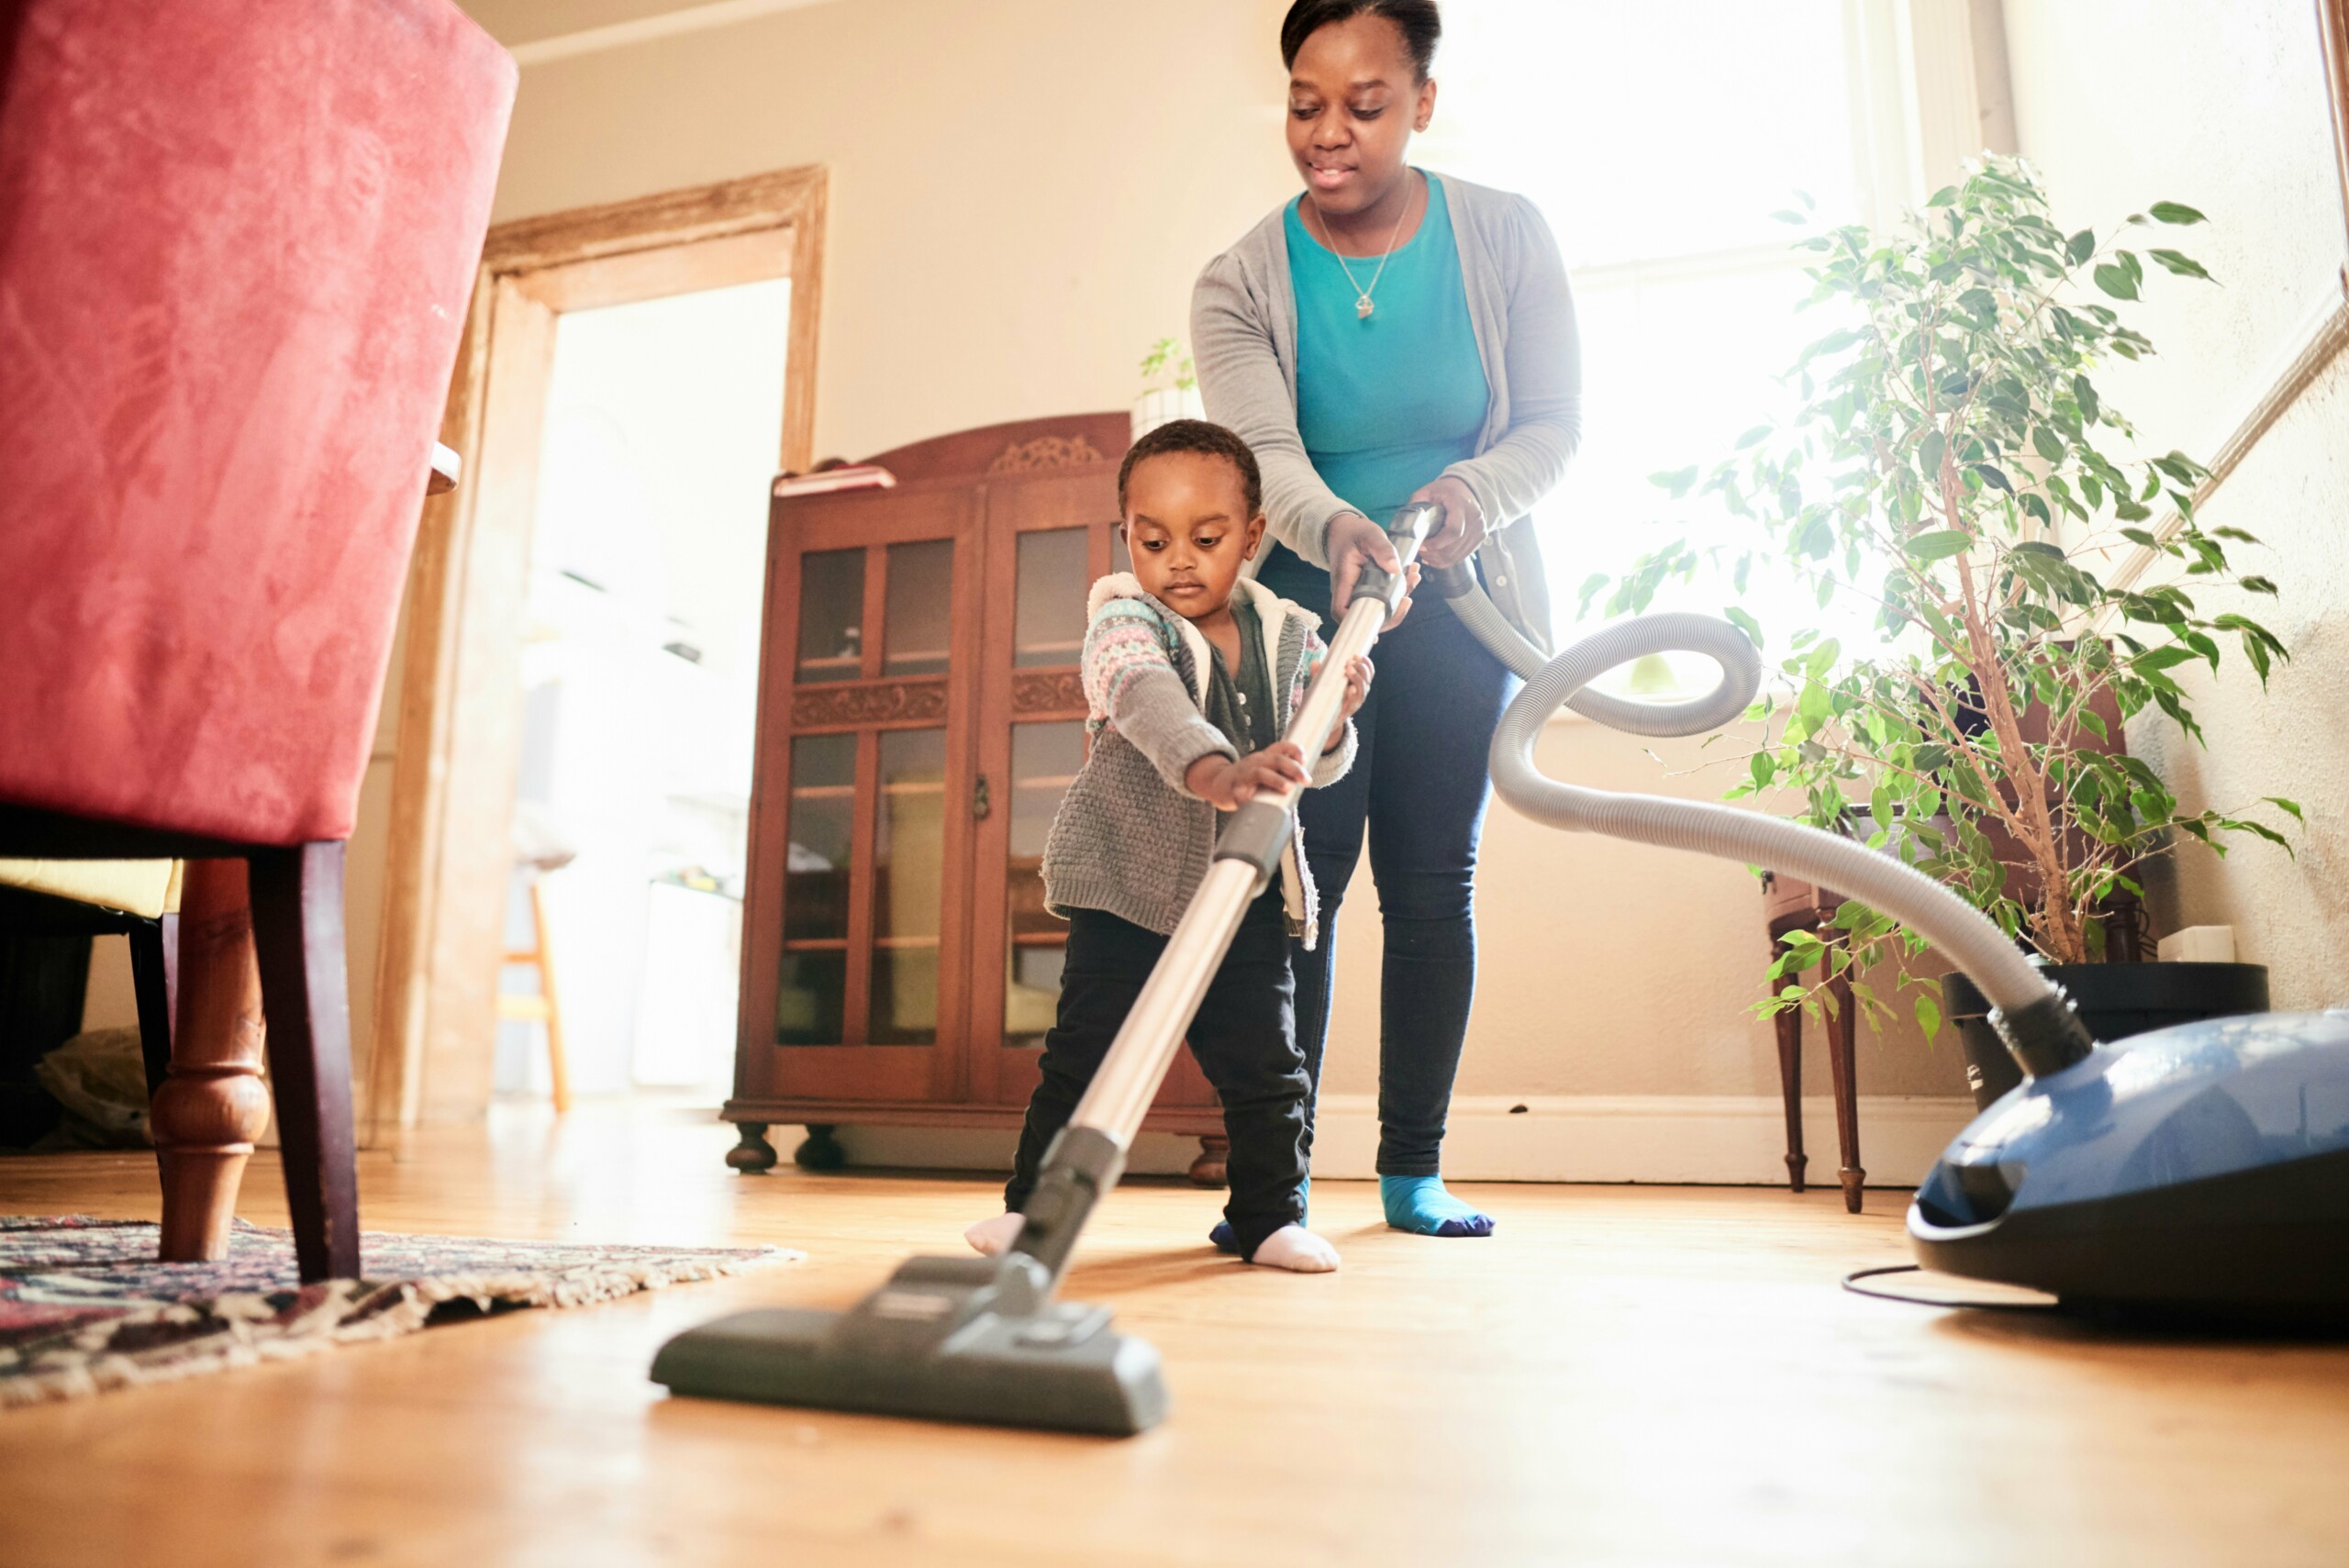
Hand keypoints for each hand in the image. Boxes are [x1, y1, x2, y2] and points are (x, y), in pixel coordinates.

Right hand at [1186, 743, 1311, 809]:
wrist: (1217, 783)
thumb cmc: (1247, 779)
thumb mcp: (1264, 770)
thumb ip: (1282, 773)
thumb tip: (1304, 781)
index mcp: (1264, 758)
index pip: (1280, 748)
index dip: (1294, 750)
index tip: (1304, 759)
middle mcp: (1255, 763)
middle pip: (1276, 760)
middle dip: (1293, 768)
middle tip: (1306, 779)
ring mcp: (1244, 775)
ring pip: (1260, 773)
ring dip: (1275, 779)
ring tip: (1287, 788)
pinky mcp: (1233, 790)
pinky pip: (1240, 793)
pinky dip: (1246, 797)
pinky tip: (1251, 801)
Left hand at [1324, 655, 1371, 753]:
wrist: (1321, 722)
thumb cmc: (1325, 699)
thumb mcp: (1323, 683)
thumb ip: (1320, 674)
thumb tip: (1315, 662)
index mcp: (1357, 684)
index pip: (1368, 672)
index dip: (1366, 663)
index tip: (1358, 655)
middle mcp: (1359, 693)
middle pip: (1367, 679)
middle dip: (1361, 668)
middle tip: (1350, 661)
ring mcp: (1355, 703)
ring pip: (1363, 690)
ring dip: (1357, 678)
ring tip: (1349, 668)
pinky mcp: (1348, 711)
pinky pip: (1354, 703)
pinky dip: (1353, 695)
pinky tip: (1350, 688)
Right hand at [1326, 512, 1417, 630]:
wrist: (1346, 530)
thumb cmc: (1353, 533)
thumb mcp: (1369, 535)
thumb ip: (1382, 549)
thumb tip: (1395, 569)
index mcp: (1343, 581)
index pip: (1342, 611)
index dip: (1358, 623)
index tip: (1381, 620)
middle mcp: (1350, 591)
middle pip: (1365, 616)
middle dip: (1391, 613)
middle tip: (1408, 599)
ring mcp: (1360, 591)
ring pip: (1379, 606)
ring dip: (1400, 598)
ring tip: (1414, 578)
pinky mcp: (1370, 588)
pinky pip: (1385, 596)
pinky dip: (1401, 589)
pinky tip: (1412, 575)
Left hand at [1411, 475, 1486, 570]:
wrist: (1466, 489)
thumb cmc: (1445, 491)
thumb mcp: (1428, 491)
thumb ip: (1417, 503)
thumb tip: (1407, 522)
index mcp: (1461, 505)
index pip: (1453, 531)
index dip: (1436, 543)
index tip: (1421, 545)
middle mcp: (1475, 519)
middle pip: (1454, 547)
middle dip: (1434, 554)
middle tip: (1420, 552)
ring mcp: (1480, 530)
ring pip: (1458, 555)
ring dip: (1439, 559)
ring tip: (1425, 555)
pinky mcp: (1480, 538)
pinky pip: (1462, 556)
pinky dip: (1447, 560)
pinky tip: (1435, 557)